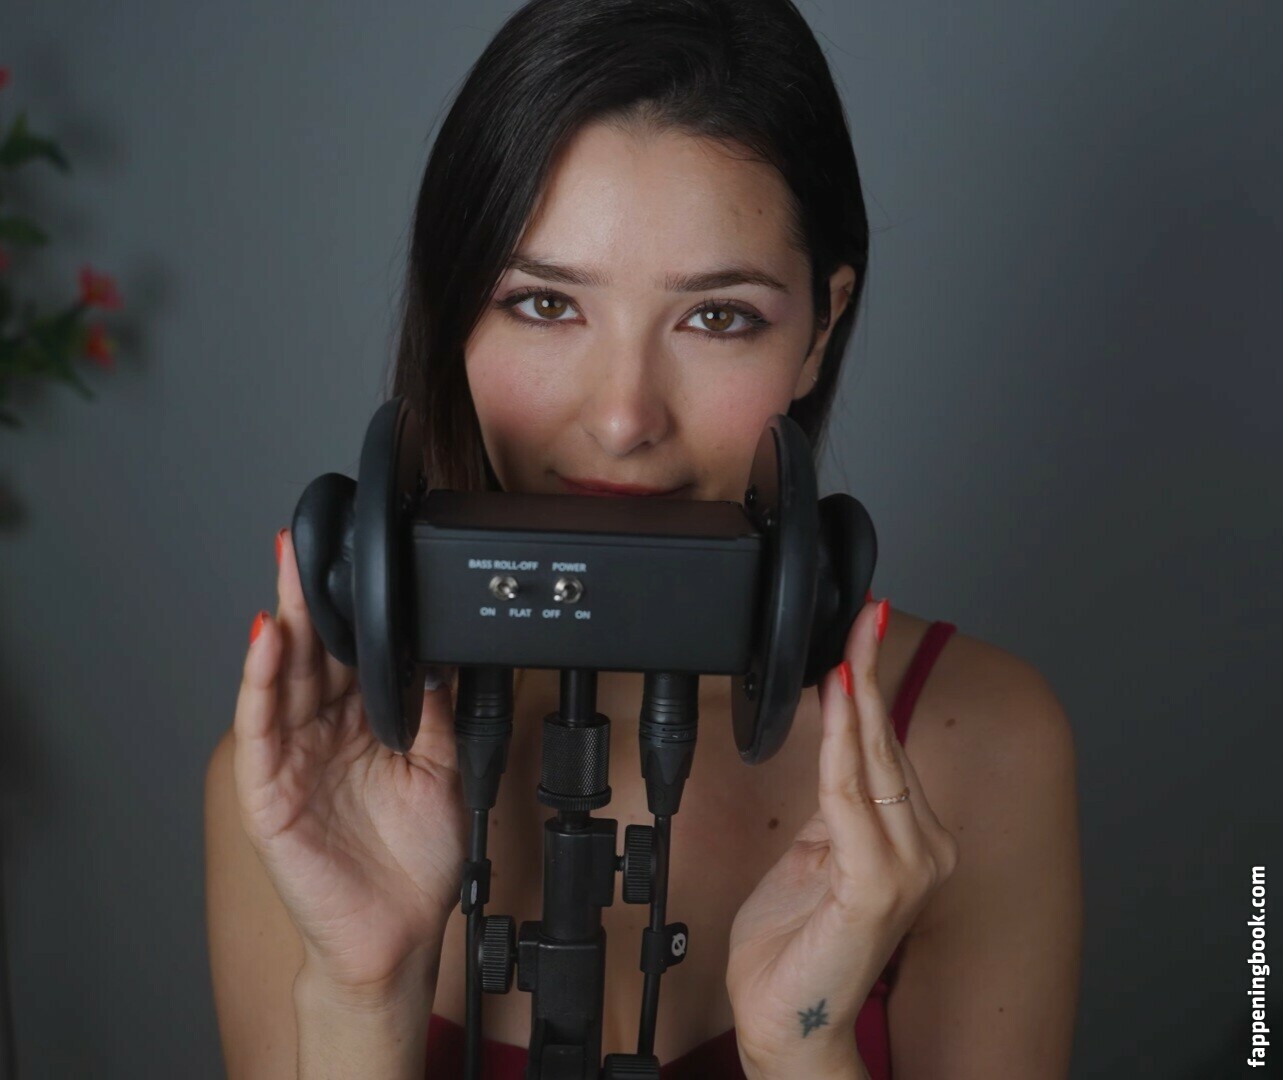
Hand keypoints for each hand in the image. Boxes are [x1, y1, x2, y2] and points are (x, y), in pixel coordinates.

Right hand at [232, 527, 467, 999]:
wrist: (397, 932)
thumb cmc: (414, 860)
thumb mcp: (441, 767)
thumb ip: (434, 708)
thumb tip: (441, 649)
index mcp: (363, 724)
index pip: (350, 651)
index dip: (349, 606)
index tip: (354, 557)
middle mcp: (324, 733)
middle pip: (312, 652)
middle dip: (308, 596)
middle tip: (307, 543)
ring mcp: (293, 758)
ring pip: (282, 679)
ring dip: (284, 625)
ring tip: (288, 575)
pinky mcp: (269, 791)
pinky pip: (261, 729)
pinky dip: (261, 683)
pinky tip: (267, 643)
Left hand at [725, 599, 958, 1071]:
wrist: (787, 1019)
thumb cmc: (798, 945)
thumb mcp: (814, 854)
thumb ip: (835, 807)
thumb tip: (837, 757)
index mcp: (909, 840)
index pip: (890, 747)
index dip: (874, 688)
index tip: (864, 635)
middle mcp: (922, 849)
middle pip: (890, 742)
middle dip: (870, 672)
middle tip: (864, 614)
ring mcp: (907, 866)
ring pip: (874, 760)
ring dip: (857, 696)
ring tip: (849, 644)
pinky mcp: (877, 882)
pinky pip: (850, 796)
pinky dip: (841, 743)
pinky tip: (836, 702)